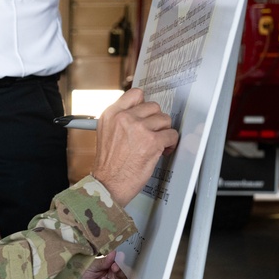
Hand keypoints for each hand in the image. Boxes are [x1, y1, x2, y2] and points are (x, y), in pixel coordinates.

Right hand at [91, 88, 177, 206]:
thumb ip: (121, 120)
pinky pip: (171, 135)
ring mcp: (139, 128)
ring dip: (163, 132)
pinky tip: (162, 150)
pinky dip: (170, 143)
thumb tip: (141, 114)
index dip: (144, 105)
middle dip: (155, 121)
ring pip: (164, 119)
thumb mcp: (106, 134)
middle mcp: (124, 118)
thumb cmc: (108, 165)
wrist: (107, 185)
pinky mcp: (152, 141)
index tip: (147, 113)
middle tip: (151, 134)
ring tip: (156, 144)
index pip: (135, 94)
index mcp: (111, 115)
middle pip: (153, 106)